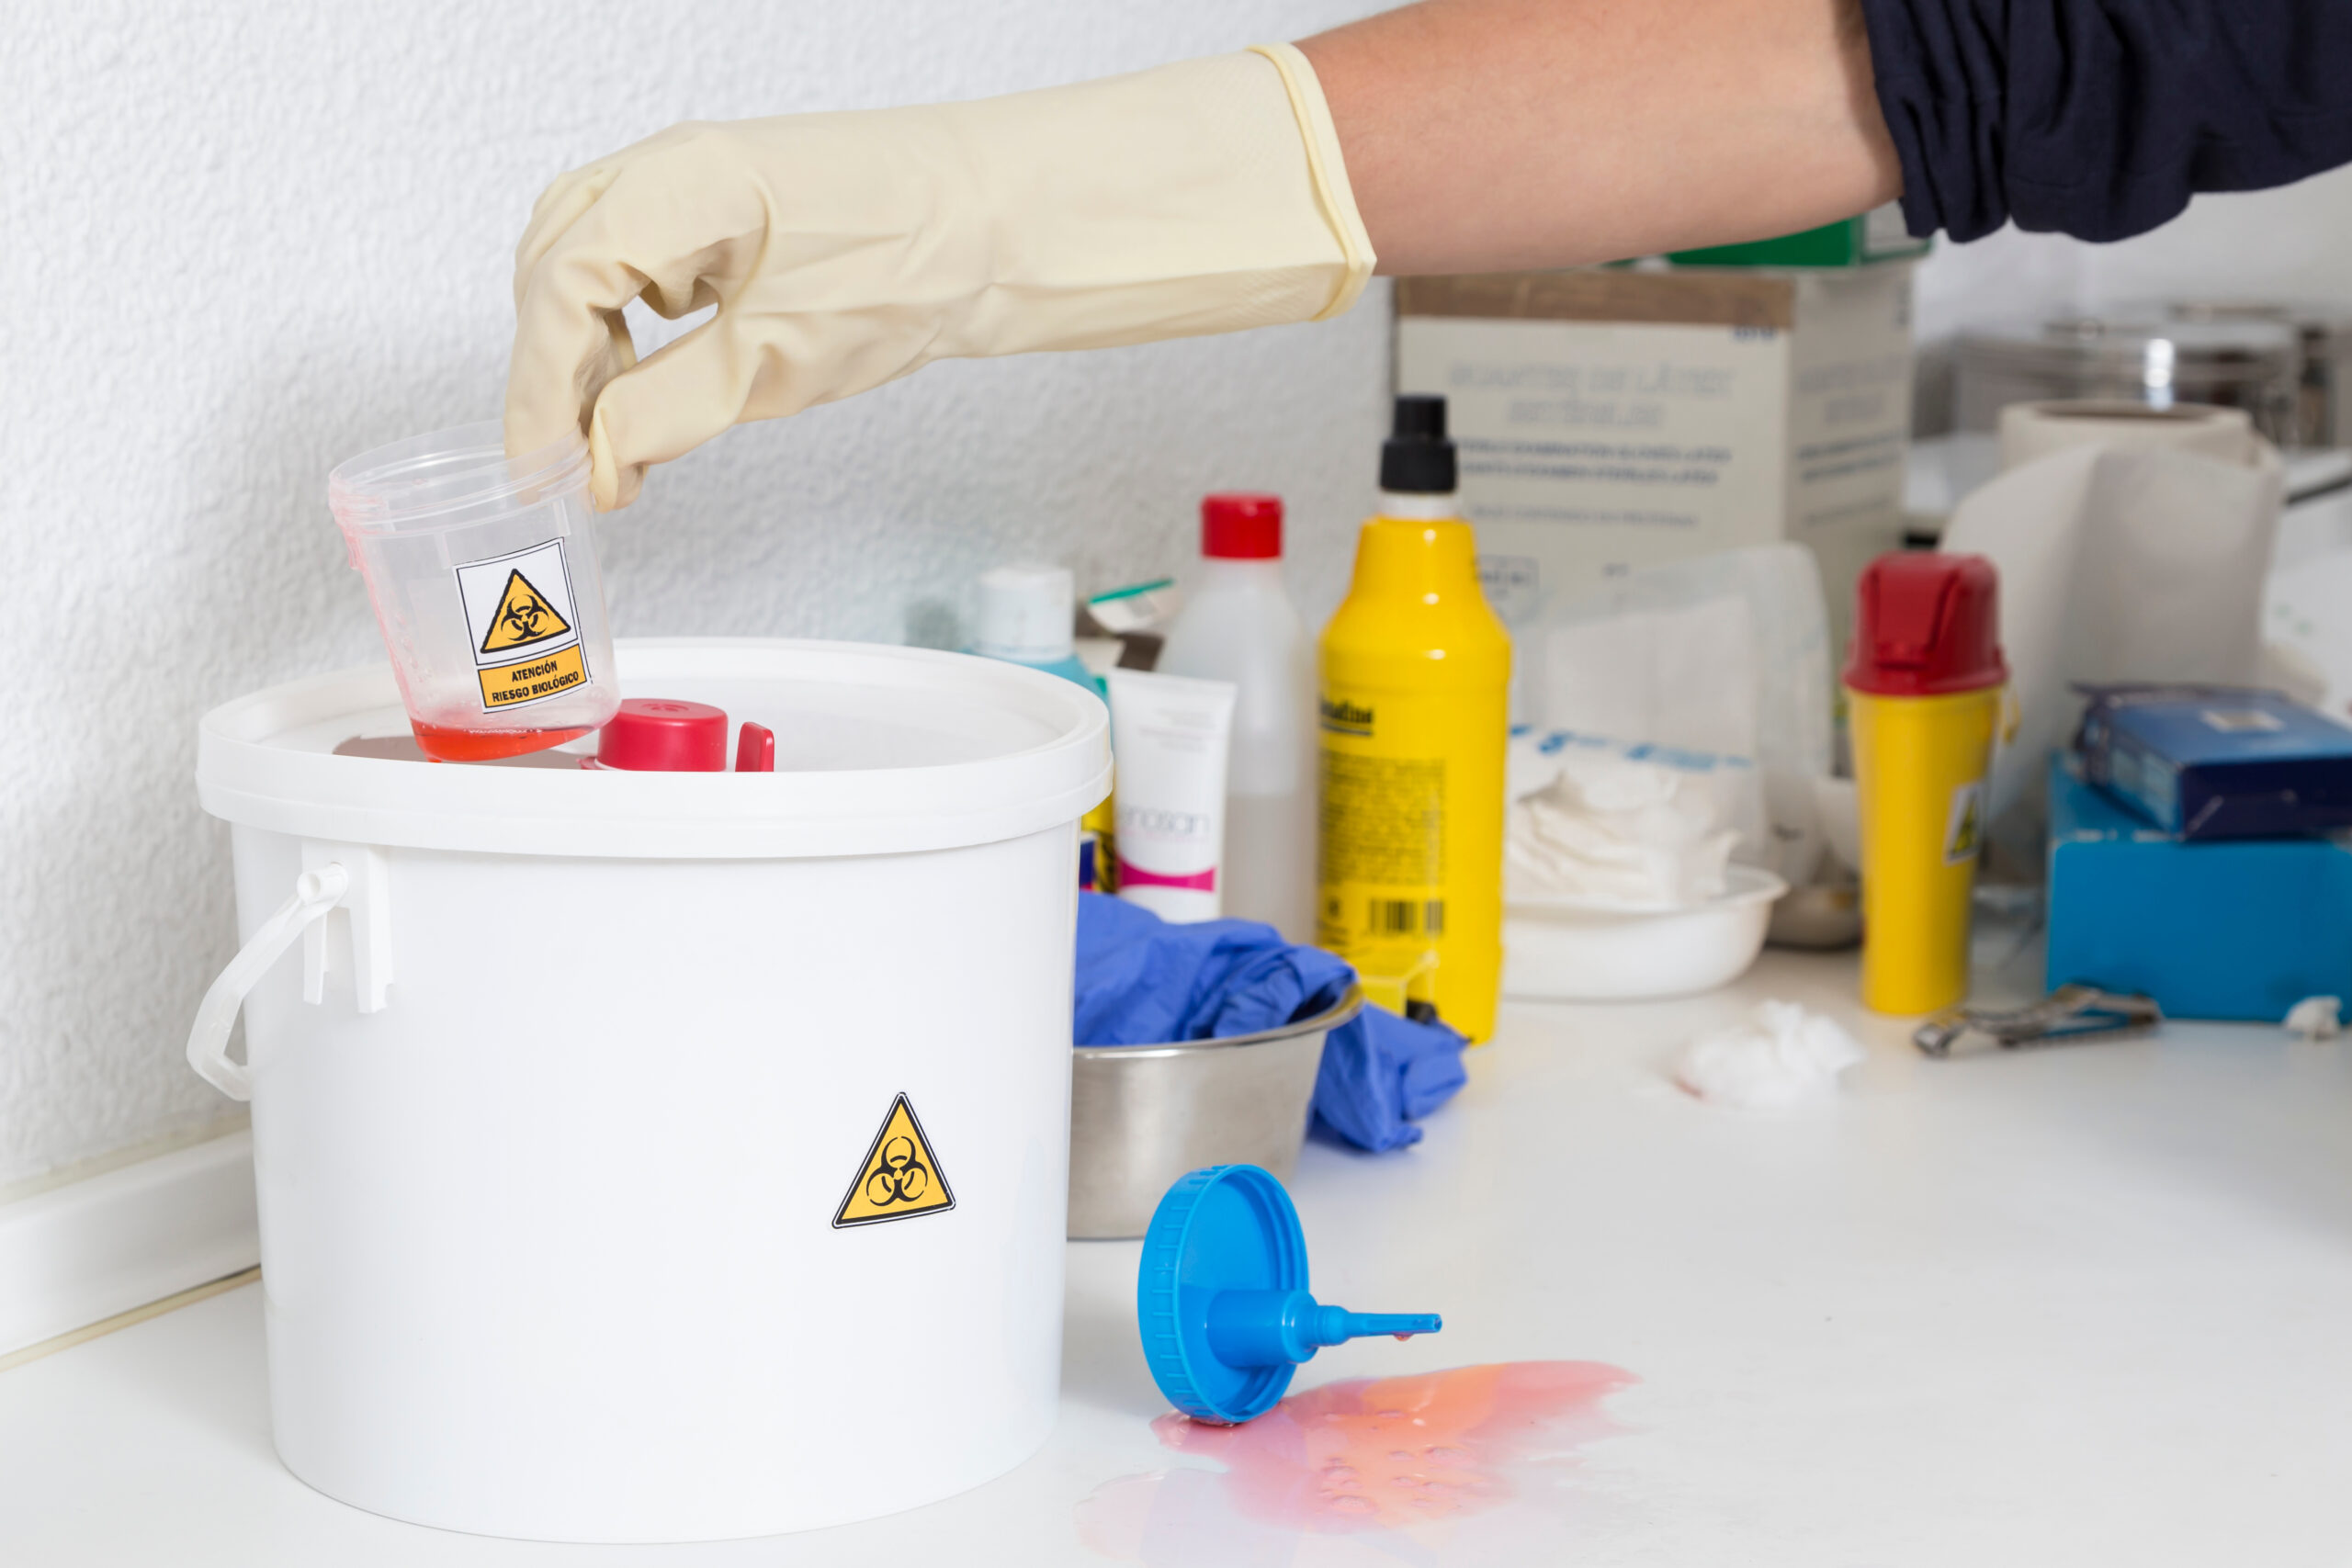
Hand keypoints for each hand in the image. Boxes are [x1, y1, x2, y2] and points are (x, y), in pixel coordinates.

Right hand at [504, 46, 1371, 508]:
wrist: (1006, 227)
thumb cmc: (917, 260)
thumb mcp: (776, 361)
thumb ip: (669, 411)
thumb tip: (598, 459)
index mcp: (674, 186)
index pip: (557, 290)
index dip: (536, 390)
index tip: (539, 466)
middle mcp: (672, 170)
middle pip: (554, 270)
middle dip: (551, 371)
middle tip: (564, 463)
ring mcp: (699, 185)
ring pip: (591, 266)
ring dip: (586, 351)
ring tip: (611, 434)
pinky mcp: (731, 214)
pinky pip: (644, 265)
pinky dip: (630, 328)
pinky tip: (652, 380)